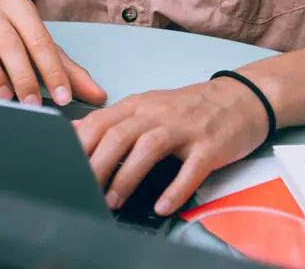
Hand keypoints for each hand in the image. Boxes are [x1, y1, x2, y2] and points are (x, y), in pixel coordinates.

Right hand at [0, 0, 106, 107]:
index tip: (62, 98)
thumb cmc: (11, 32)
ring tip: (5, 98)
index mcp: (20, 8)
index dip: (53, 70)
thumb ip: (67, 70)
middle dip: (23, 76)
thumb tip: (98, 96)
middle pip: (10, 43)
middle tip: (32, 105)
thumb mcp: (39, 44)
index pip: (40, 41)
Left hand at [74, 77, 270, 216]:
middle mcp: (158, 113)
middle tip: (83, 190)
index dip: (79, 145)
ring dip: (127, 177)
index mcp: (139, 105)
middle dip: (97, 165)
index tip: (64, 168)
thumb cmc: (189, 108)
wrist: (241, 98)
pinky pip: (190, 169)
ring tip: (113, 201)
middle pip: (119, 135)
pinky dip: (175, 189)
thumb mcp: (148, 106)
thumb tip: (74, 133)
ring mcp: (184, 128)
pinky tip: (162, 206)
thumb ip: (114, 120)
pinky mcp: (210, 146)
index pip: (100, 121)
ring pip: (148, 148)